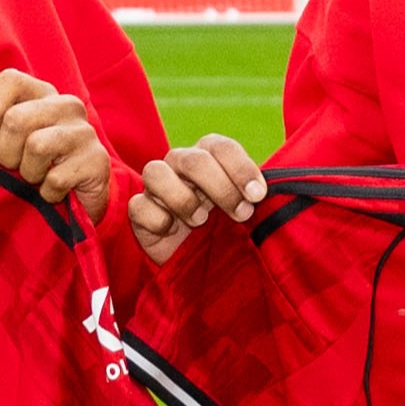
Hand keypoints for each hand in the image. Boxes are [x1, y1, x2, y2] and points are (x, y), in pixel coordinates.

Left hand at [0, 66, 111, 219]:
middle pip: (17, 119)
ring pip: (37, 146)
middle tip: (15, 166)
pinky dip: (47, 193)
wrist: (80, 198)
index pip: (10, 79)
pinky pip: (55, 179)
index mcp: (43, 93)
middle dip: (6, 153)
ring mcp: (85, 132)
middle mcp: (67, 105)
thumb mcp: (11, 139)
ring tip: (36, 177)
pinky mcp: (97, 161)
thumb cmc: (36, 165)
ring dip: (28, 174)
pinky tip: (54, 191)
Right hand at [129, 133, 267, 261]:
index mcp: (208, 156)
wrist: (197, 259)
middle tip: (242, 213)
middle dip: (221, 187)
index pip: (221, 146)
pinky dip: (157, 218)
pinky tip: (172, 230)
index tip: (258, 195)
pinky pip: (139, 206)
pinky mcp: (139, 210)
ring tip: (201, 221)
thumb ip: (253, 195)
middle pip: (193, 160)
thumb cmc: (224, 225)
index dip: (241, 168)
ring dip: (183, 199)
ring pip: (155, 172)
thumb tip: (266, 194)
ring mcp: (156, 186)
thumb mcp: (244, 207)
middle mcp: (180, 164)